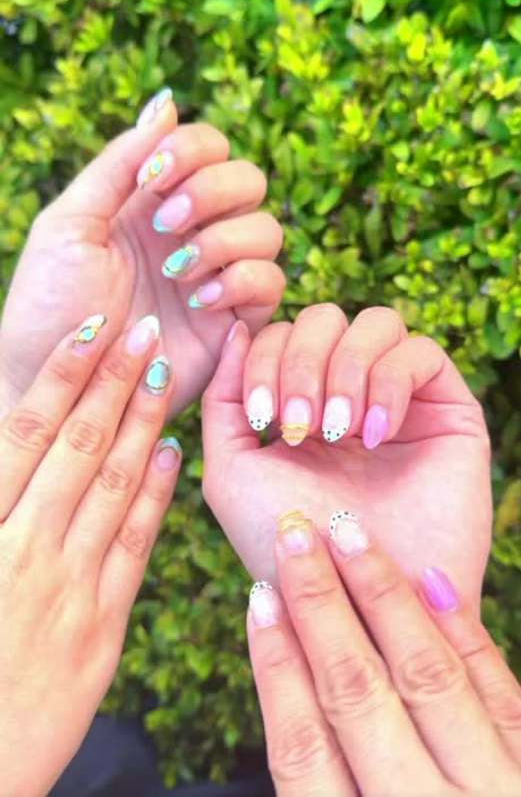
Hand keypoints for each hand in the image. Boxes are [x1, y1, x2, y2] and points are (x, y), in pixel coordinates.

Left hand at [0, 89, 283, 418]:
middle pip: (250, 181)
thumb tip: (166, 103)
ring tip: (178, 273)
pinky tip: (200, 300)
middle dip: (213, 194)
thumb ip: (118, 163)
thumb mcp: (70, 223)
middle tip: (165, 227)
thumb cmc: (50, 305)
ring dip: (226, 242)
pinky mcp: (234, 323)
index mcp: (153, 202)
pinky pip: (273, 285)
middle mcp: (193, 233)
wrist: (63, 384)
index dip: (194, 152)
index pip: (209, 148)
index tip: (152, 180)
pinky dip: (244, 282)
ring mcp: (217, 277)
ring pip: (268, 231)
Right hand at [0, 313, 179, 796]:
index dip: (63, 376)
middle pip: (78, 448)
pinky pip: (134, 548)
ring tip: (166, 375)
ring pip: (114, 486)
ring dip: (143, 424)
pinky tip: (174, 456)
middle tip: (147, 333)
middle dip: (114, 383)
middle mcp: (22, 549)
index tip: (93, 329)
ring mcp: (67, 588)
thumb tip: (10, 440)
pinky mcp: (101, 627)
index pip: (26, 434)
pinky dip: (156, 497)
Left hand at [202, 305, 490, 608]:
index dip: (266, 360)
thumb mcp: (231, 469)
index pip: (281, 334)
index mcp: (297, 402)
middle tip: (300, 425)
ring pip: (375, 323)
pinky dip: (389, 384)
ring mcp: (398, 398)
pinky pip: (421, 353)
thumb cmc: (286, 544)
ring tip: (339, 431)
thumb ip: (222, 398)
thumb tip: (237, 331)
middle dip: (302, 364)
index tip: (263, 419)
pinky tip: (374, 437)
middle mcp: (347, 393)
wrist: (355, 600)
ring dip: (344, 371)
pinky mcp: (448, 410)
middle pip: (324, 317)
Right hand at [247, 512, 520, 795]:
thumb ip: (326, 773)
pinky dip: (462, 633)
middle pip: (354, 692)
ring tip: (349, 536)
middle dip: (318, 605)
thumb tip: (292, 672)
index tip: (259, 598)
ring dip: (382, 597)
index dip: (275, 665)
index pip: (301, 744)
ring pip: (425, 676)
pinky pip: (499, 694)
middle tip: (294, 536)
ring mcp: (490, 791)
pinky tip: (431, 580)